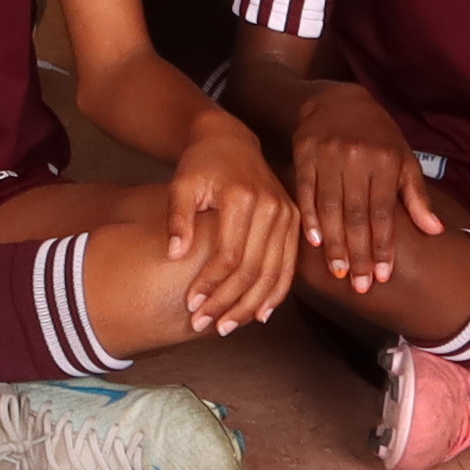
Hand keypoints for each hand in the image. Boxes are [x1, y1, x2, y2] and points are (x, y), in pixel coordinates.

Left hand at [158, 110, 300, 334]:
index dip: (210, 284)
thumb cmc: (200, 165)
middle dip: (228, 303)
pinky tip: (258, 314)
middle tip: (205, 326)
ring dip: (250, 306)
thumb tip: (175, 255)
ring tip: (226, 327)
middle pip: (253, 270)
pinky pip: (288, 266)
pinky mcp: (294, 222)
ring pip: (274, 273)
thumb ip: (177, 218)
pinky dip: (275, 293)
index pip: (229, 255)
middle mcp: (272, 207)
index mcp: (243, 198)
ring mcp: (288, 215)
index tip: (190, 305)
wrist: (230, 142)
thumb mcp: (181, 184)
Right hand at [290, 109, 426, 297]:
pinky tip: (313, 243)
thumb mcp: (402, 159)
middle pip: (356, 215)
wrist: (337, 100)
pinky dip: (310, 219)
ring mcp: (328, 155)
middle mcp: (356, 158)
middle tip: (359, 287)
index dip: (383, 246)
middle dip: (359, 254)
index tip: (382, 276)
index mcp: (384, 161)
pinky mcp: (304, 154)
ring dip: (334, 243)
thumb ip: (416, 196)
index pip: (384, 212)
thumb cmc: (377, 136)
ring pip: (330, 208)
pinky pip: (305, 192)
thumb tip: (435, 231)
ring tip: (339, 273)